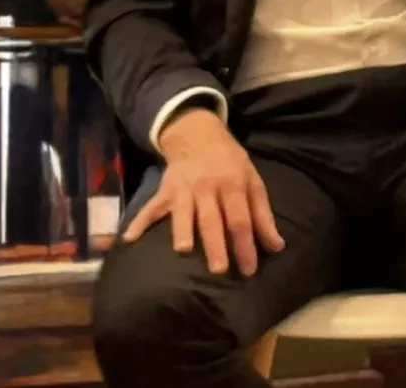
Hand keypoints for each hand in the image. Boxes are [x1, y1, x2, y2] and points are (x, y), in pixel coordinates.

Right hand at [123, 107, 284, 275]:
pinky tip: (129, 238)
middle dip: (216, 244)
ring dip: (182, 229)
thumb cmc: (231, 164)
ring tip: (183, 250)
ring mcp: (184, 189)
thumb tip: (276, 246)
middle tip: (219, 270)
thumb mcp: (253, 181)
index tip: (249, 270)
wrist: (199, 136)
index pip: (241, 219)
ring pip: (183, 213)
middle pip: (213, 220)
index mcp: (233, 184)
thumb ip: (263, 215)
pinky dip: (139, 221)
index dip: (245, 245)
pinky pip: (151, 207)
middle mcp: (208, 188)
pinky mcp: (164, 191)